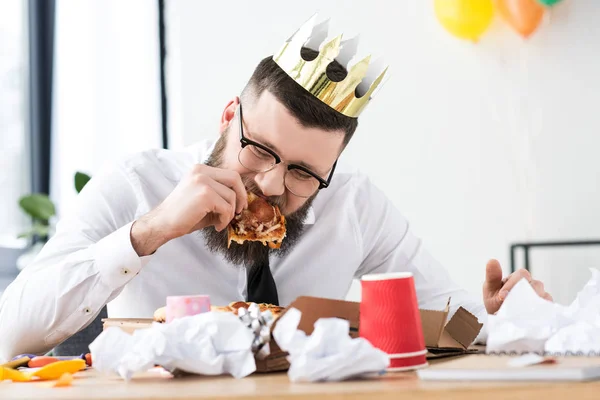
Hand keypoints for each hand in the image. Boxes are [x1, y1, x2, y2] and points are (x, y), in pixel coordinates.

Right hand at [131, 164, 247, 255]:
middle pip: (235, 178)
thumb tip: (242, 199)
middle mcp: (201, 171)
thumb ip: (220, 194)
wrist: (162, 224)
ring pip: (231, 196)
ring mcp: (202, 181)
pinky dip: (225, 220)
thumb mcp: (204, 198)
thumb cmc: (184, 214)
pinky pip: (226, 208)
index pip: (229, 174)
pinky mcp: (205, 195)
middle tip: (238, 212)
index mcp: (200, 169)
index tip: (238, 204)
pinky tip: (216, 226)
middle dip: (241, 196)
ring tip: (219, 223)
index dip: (239, 189)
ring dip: (229, 214)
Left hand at [483, 259, 552, 314]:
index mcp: (518, 278)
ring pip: (544, 296)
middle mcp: (532, 285)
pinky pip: (548, 309)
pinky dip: (540, 312)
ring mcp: (540, 297)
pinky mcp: (545, 309)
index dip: (512, 284)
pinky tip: (529, 317)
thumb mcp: (490, 289)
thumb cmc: (496, 302)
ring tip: (519, 313)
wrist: (501, 320)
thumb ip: (492, 276)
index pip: (522, 275)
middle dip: (524, 295)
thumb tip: (492, 261)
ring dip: (532, 305)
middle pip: (536, 285)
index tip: (502, 296)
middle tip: (511, 305)